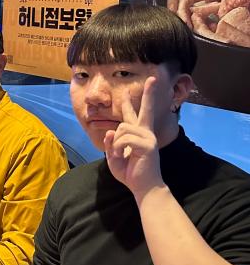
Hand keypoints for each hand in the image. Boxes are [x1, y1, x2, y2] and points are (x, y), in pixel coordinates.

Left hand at [104, 77, 163, 199]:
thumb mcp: (113, 156)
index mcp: (138, 133)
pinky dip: (116, 149)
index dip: (137, 99)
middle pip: (145, 110)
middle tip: (154, 78)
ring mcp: (148, 137)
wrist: (142, 186)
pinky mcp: (147, 144)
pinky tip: (123, 157)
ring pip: (120, 130)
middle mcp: (145, 132)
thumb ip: (109, 143)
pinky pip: (122, 140)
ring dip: (114, 145)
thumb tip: (110, 132)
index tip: (148, 82)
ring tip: (120, 156)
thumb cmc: (130, 172)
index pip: (137, 113)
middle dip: (150, 94)